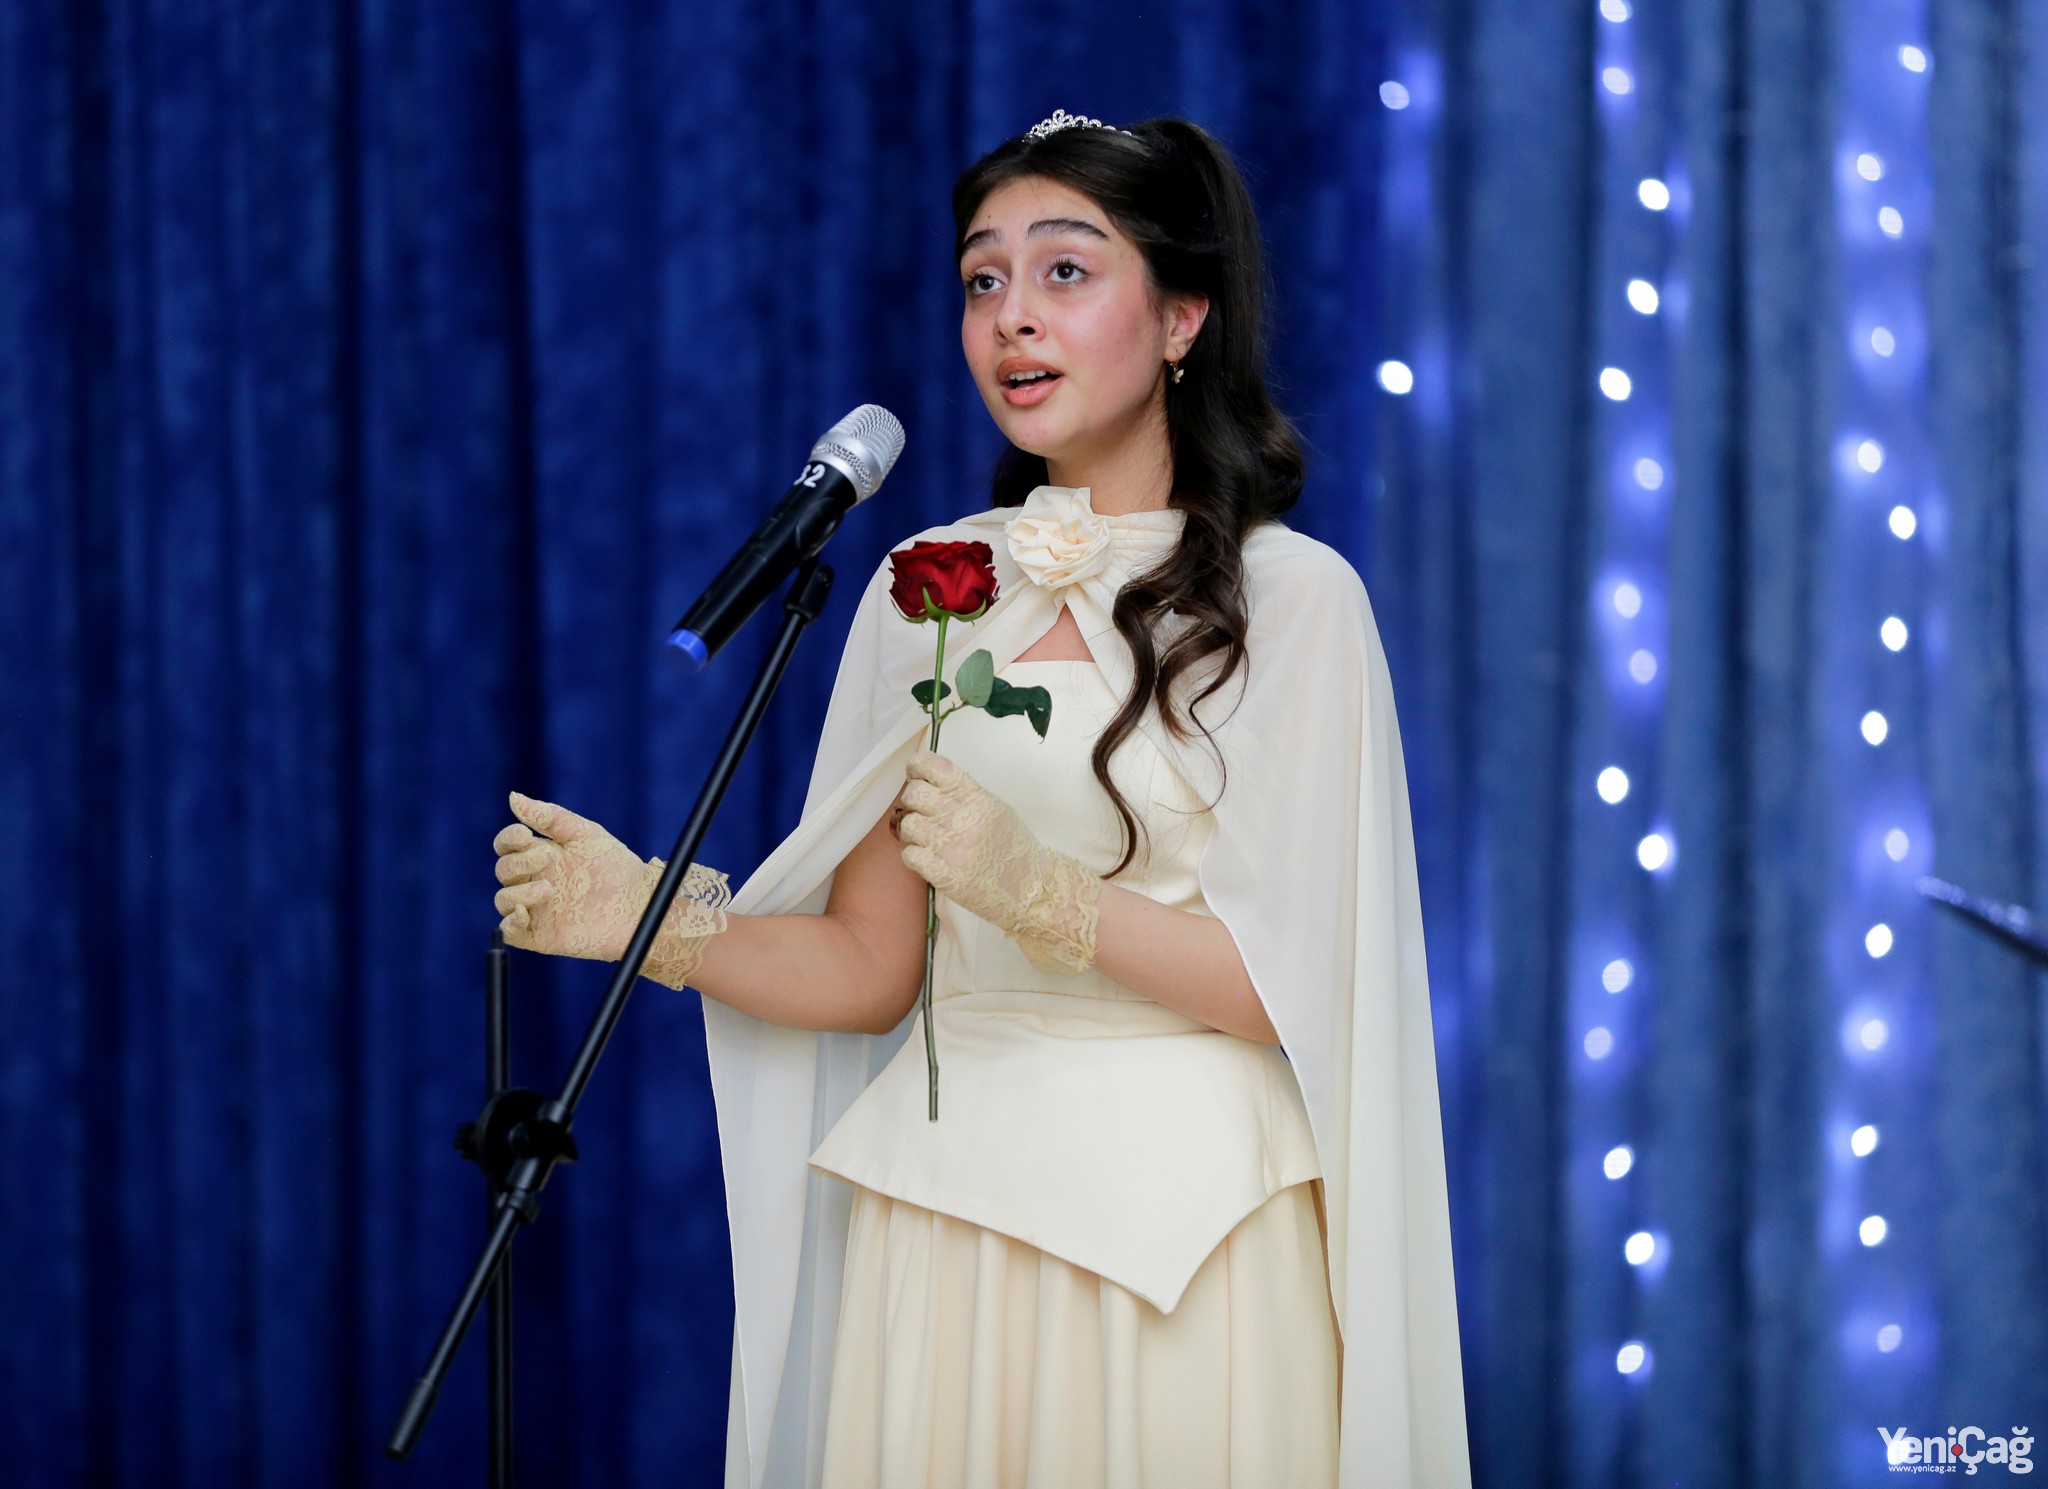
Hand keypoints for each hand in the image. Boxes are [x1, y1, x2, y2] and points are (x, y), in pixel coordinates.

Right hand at [492, 792, 731, 985]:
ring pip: (504, 899)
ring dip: (517, 892)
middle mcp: (533, 880)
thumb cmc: (615, 867)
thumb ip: (551, 817)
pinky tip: (524, 913)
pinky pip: (509, 931)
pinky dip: (509, 923)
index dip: (508, 839)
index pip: (507, 845)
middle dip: (519, 862)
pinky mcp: (539, 935)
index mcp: (541, 855)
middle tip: (548, 860)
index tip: (524, 834)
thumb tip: (513, 797)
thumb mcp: (585, 835)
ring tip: (548, 890)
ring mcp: (535, 909)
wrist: (639, 905)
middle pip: (504, 869)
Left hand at [894, 749, 1100, 973]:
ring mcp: (953, 848)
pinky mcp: (944, 875)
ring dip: (911, 830)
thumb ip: (965, 794)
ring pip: (908, 824)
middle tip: (921, 811)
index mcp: (979, 799)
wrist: (1032, 889)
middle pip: (915, 794)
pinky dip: (913, 855)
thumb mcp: (996, 810)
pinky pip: (909, 855)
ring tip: (925, 837)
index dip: (917, 766)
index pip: (936, 768)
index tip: (915, 774)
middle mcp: (965, 819)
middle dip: (912, 800)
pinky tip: (927, 857)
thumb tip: (929, 781)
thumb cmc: (1014, 848)